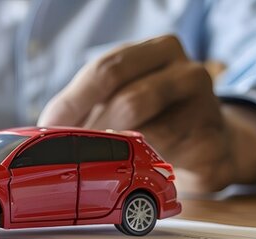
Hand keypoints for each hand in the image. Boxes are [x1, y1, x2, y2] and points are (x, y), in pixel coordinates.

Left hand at [38, 35, 255, 192]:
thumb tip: (44, 126)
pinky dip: (138, 167)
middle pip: (126, 99)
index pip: (106, 68)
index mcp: (159, 50)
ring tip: (95, 159)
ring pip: (146, 131)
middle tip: (68, 149)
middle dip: (91, 128)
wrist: (212, 142)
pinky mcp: (212, 144)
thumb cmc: (154, 114)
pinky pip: (165, 158)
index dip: (72, 100)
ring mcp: (207, 107)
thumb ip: (92, 100)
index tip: (47, 126)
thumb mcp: (124, 93)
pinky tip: (129, 171)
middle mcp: (188, 72)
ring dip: (111, 148)